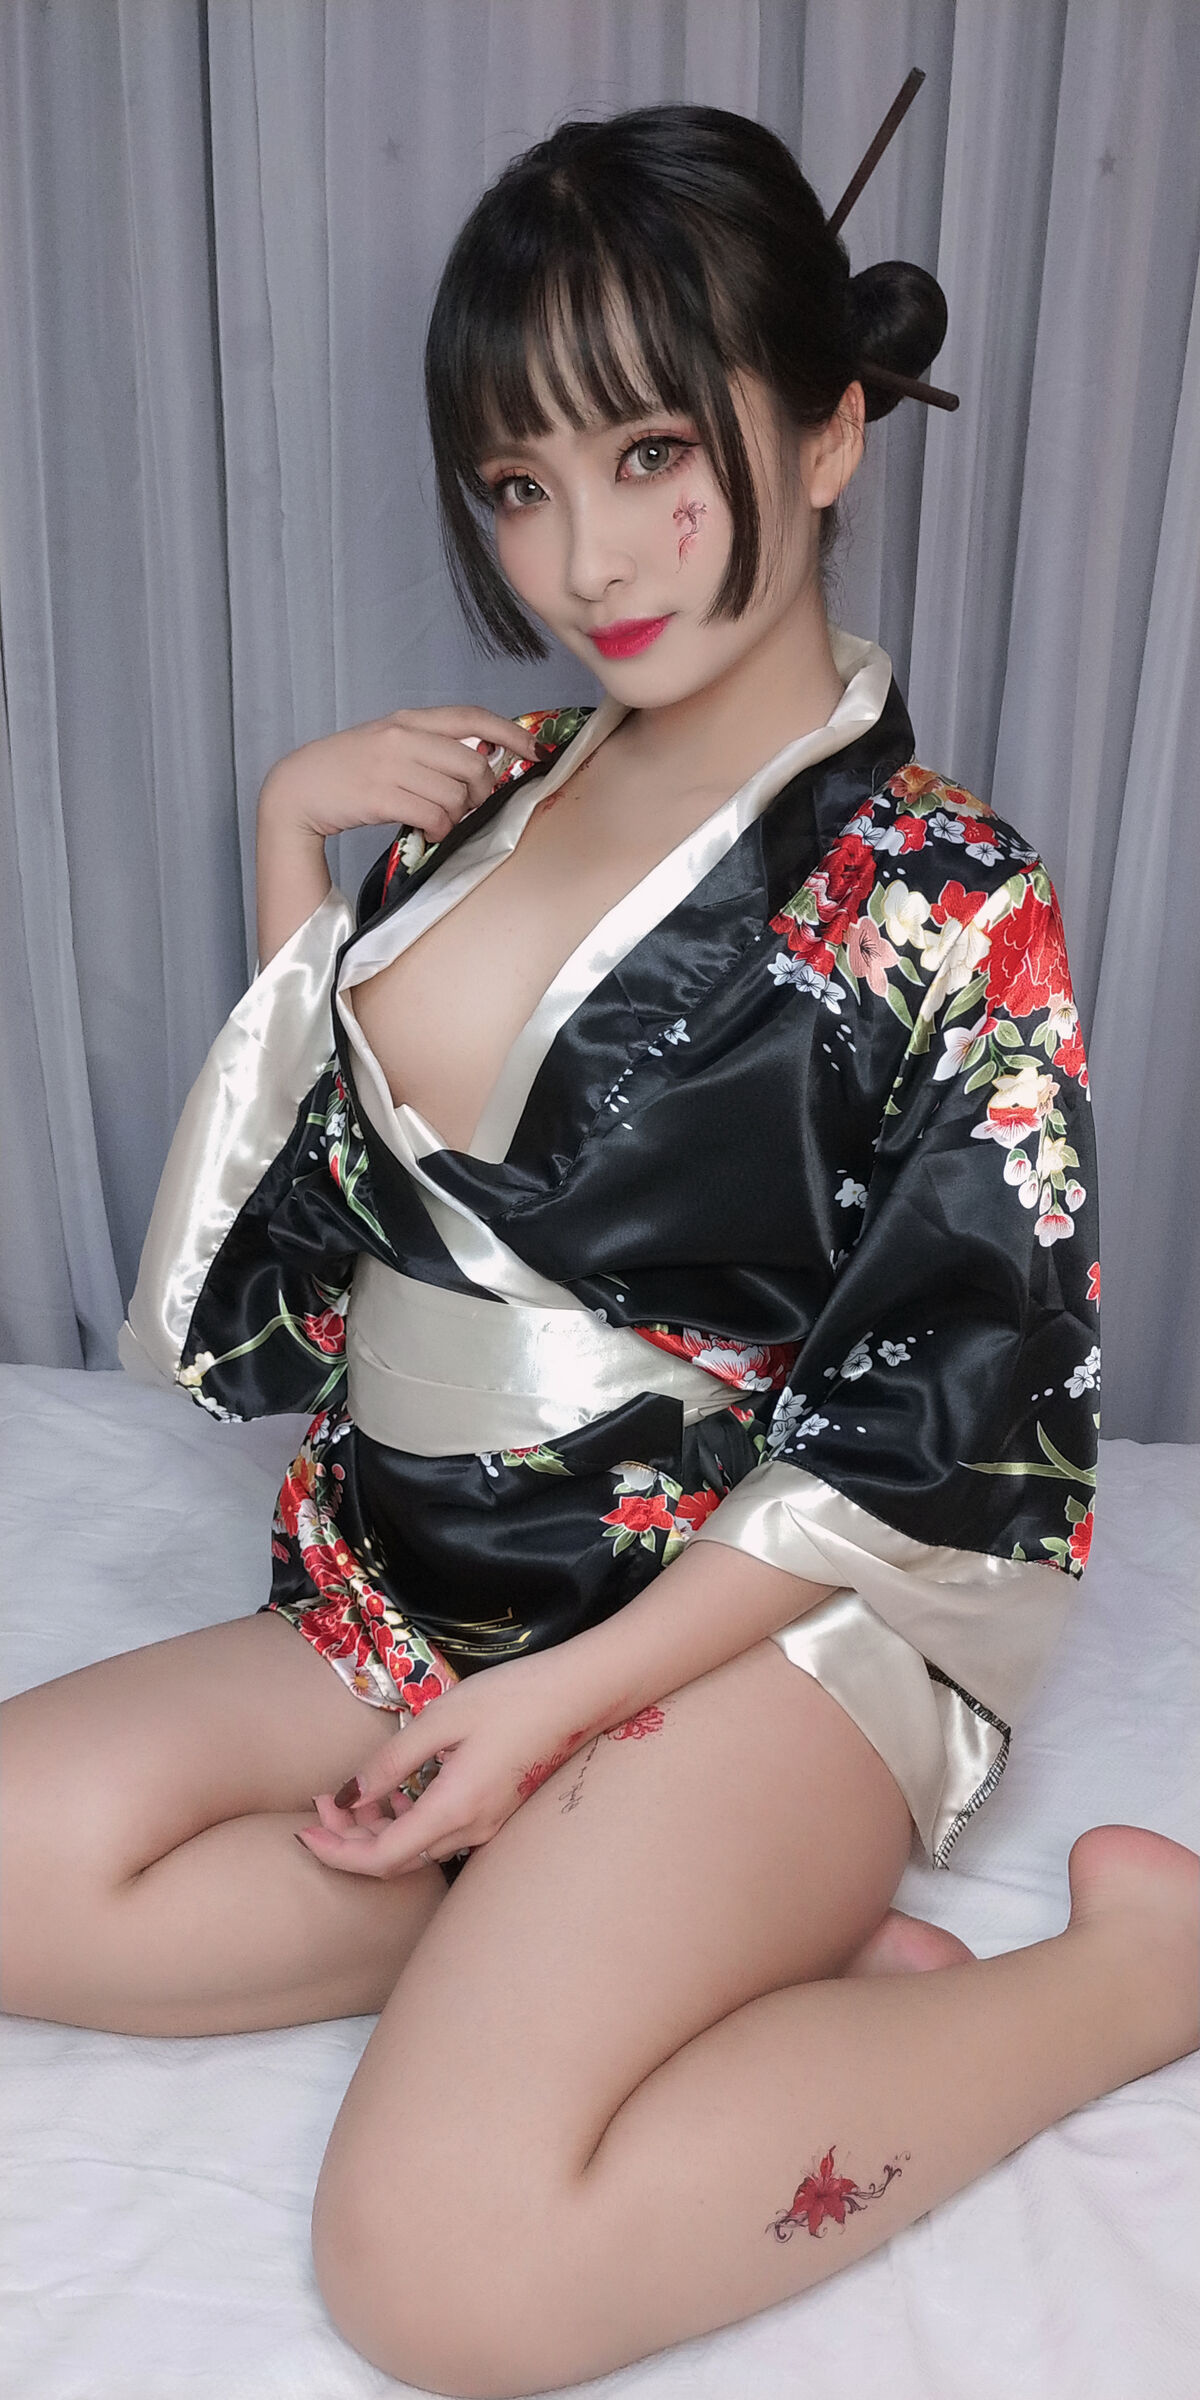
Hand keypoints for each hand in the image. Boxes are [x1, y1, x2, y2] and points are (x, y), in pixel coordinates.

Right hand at [258, 704, 543, 846]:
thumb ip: (429, 747)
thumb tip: (482, 763)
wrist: (298, 788)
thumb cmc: (347, 770)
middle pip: (473, 763)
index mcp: (408, 721)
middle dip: (482, 792)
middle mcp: (403, 737)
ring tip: (440, 822)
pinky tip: (427, 831)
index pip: (471, 717)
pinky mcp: (380, 796)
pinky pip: (433, 815)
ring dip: (457, 816)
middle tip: (469, 807)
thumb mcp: (388, 744)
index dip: (510, 733)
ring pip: (455, 794)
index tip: (534, 751)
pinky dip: (439, 829)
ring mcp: (390, 766)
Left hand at [295, 1649, 617, 1879]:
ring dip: (376, 1835)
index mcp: (453, 1809)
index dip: (336, 1852)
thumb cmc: (512, 1697)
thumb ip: (391, 1763)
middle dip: (349, 1842)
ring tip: (350, 1799)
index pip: (380, 1859)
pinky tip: (393, 1797)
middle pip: (395, 1862)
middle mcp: (470, 1831)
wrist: (580, 1695)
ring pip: (416, 1853)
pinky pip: (438, 1837)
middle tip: (323, 1804)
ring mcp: (487, 1827)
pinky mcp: (495, 1814)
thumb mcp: (441, 1719)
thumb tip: (349, 1798)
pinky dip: (404, 1826)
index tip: (304, 1830)